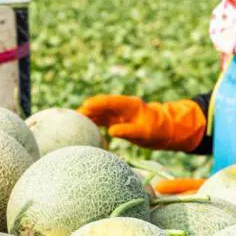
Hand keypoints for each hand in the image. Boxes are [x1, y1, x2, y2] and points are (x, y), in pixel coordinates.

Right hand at [78, 95, 205, 151]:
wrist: (164, 131)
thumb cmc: (156, 131)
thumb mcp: (145, 133)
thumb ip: (129, 131)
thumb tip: (111, 132)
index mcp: (130, 105)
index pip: (110, 102)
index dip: (97, 104)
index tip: (85, 106)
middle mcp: (121, 107)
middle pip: (101, 106)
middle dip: (87, 110)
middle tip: (72, 117)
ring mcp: (117, 113)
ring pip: (98, 112)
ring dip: (86, 117)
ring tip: (72, 123)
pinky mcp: (114, 120)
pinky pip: (99, 120)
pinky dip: (90, 123)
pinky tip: (80, 128)